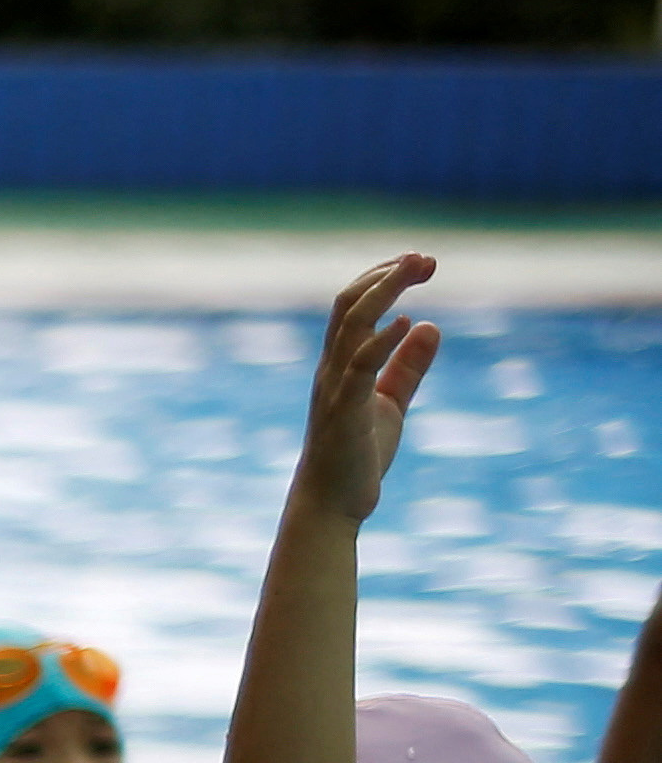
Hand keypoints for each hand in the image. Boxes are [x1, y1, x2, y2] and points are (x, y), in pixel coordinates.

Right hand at [297, 252, 439, 527]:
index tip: (418, 263)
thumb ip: (407, 366)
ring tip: (418, 266)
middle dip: (386, 274)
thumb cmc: (357, 458)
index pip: (353, 305)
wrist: (332, 506)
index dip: (384, 278)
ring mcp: (334, 388)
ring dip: (385, 290)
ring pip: (352, 323)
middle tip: (425, 257)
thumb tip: (430, 326)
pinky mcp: (344, 410)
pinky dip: (382, 339)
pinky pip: (360, 366)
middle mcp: (331, 368)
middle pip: (349, 303)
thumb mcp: (391, 403)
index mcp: (339, 365)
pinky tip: (408, 321)